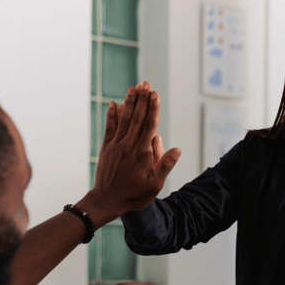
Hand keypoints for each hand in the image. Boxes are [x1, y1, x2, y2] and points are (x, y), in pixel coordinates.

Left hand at [90, 82, 180, 220]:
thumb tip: (177, 149)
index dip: (153, 108)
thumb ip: (165, 165)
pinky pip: (110, 127)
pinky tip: (114, 103)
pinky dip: (112, 115)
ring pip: (124, 119)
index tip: (155, 94)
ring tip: (134, 87)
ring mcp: (116, 145)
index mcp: (142, 152)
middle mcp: (129, 145)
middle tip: (146, 83)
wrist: (107, 200)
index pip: (149, 125)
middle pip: (137, 117)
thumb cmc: (134, 194)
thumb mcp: (155, 184)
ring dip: (129, 102)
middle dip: (142, 99)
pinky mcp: (107, 148)